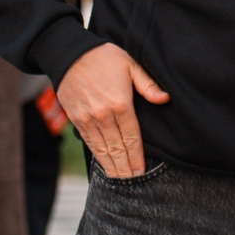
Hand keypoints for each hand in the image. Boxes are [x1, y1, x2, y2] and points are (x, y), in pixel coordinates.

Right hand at [59, 43, 168, 178]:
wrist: (69, 54)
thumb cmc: (104, 57)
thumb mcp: (131, 65)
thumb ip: (148, 84)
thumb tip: (165, 99)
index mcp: (120, 103)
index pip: (132, 137)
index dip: (137, 156)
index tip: (141, 170)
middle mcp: (102, 115)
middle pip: (117, 147)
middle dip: (125, 166)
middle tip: (133, 180)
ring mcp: (87, 118)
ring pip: (102, 148)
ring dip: (111, 165)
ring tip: (119, 178)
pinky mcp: (75, 118)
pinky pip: (88, 141)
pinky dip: (96, 155)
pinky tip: (103, 164)